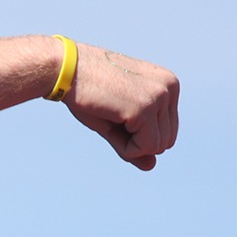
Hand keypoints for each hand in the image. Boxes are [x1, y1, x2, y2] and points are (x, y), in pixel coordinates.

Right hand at [62, 44, 179, 170]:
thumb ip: (137, 142)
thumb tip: (152, 166)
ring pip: (158, 146)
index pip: (167, 131)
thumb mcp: (117, 120)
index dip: (140, 137)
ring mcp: (158, 96)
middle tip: (113, 119)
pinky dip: (127, 149)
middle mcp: (169, 87)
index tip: (118, 115)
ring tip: (111, 119)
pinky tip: (110, 124)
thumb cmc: (88, 92)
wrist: (67, 70)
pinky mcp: (144, 107)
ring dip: (131, 146)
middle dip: (138, 143)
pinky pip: (145, 147)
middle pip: (166, 141)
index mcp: (168, 85)